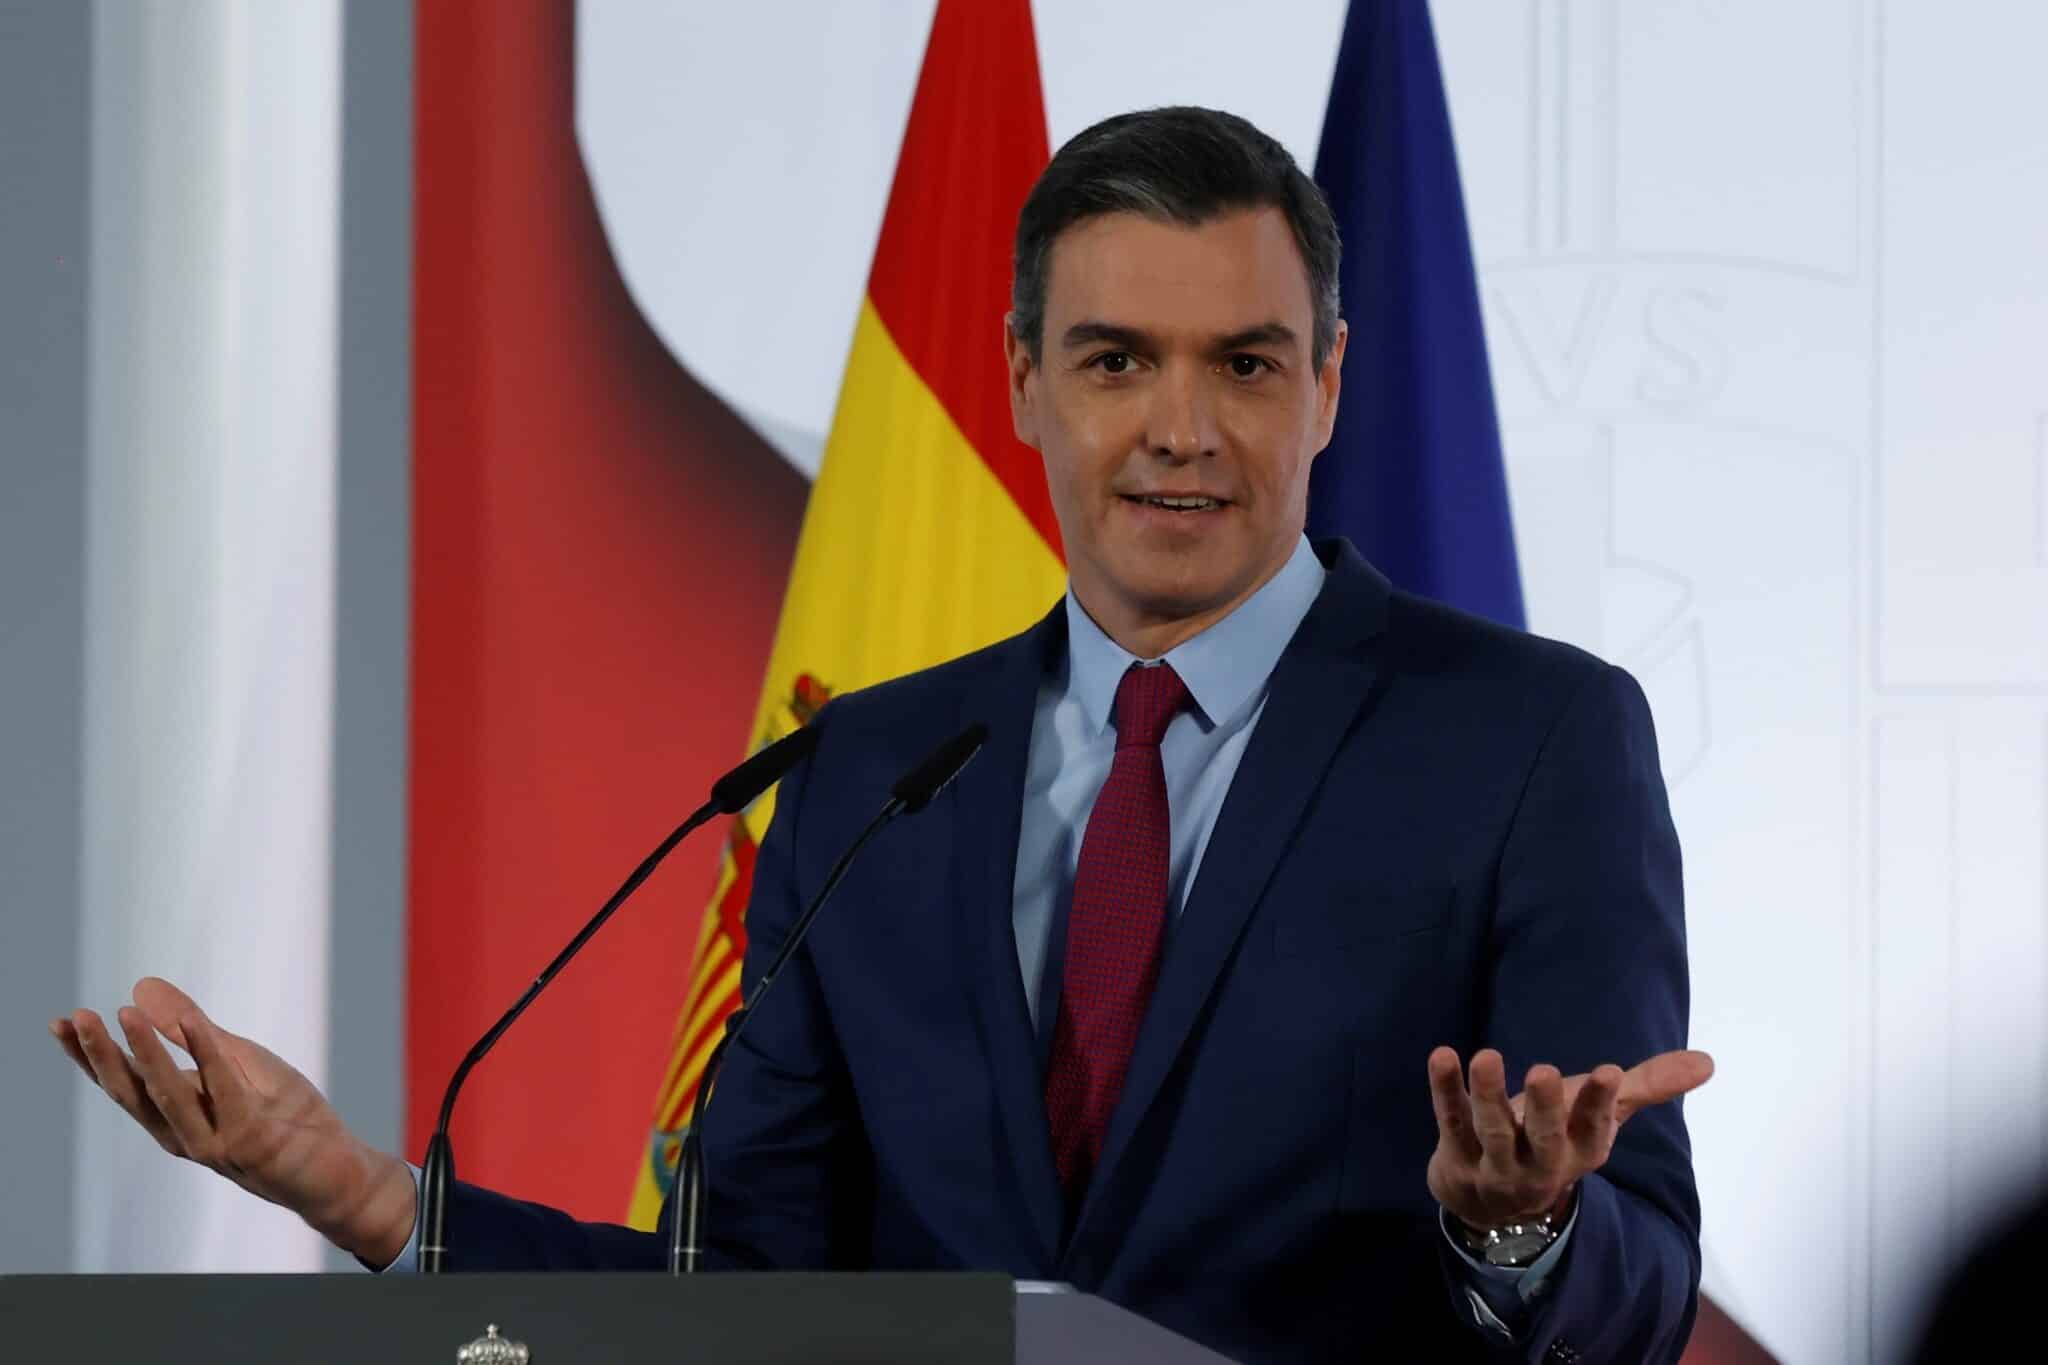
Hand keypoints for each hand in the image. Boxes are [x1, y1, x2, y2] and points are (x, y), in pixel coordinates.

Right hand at [49, 977, 416, 1266]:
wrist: (335, 1171)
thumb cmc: (285, 1116)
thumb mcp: (236, 1060)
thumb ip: (190, 1029)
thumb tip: (140, 988)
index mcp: (175, 1118)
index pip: (122, 1084)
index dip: (88, 1056)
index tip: (58, 1023)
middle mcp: (184, 1136)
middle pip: (132, 1094)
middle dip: (101, 1056)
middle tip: (74, 1018)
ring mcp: (215, 1143)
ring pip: (169, 1096)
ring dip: (146, 1054)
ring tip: (125, 1014)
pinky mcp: (251, 1141)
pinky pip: (225, 1091)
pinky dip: (208, 1054)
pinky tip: (193, 1023)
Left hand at [1425, 1045, 1713, 1229]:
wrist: (1488, 1204)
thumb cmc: (1551, 1141)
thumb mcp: (1599, 1117)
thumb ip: (1647, 1086)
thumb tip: (1707, 1062)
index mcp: (1581, 1152)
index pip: (1594, 1130)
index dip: (1599, 1103)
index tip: (1609, 1072)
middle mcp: (1541, 1165)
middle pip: (1544, 1138)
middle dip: (1545, 1107)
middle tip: (1544, 1071)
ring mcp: (1495, 1167)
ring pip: (1492, 1131)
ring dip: (1488, 1094)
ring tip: (1486, 1056)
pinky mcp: (1455, 1157)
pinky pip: (1450, 1121)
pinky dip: (1445, 1090)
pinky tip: (1443, 1056)